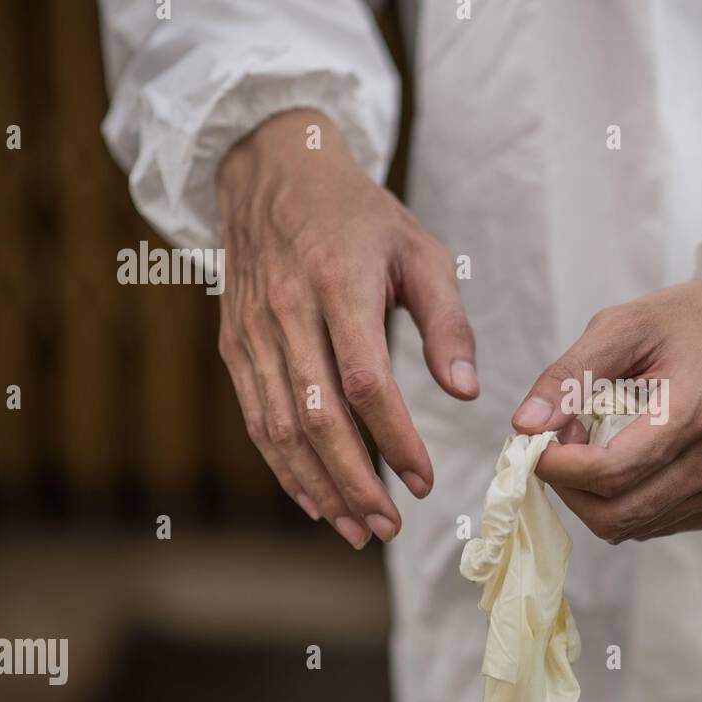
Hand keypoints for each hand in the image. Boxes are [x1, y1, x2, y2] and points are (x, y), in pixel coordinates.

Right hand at [216, 109, 477, 547]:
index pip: (365, 382)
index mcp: (338, 284)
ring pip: (279, 428)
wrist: (274, 172)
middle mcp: (286, 312)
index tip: (424, 481)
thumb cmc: (360, 217)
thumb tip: (466, 393)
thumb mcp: (420, 252)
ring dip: (317, 486)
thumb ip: (448, 324)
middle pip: (316, 417)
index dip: (394, 439)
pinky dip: (282, 466)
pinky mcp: (234, 344)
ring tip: (356, 529)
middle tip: (389, 527)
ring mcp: (252, 331)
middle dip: (354, 483)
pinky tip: (314, 499)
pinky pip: (256, 417)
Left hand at [511, 269, 701, 541]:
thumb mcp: (625, 326)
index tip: (534, 443)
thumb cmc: (691, 321)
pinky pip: (655, 525)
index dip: (559, 467)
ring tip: (589, 448)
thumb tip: (524, 425)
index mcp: (695, 411)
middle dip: (569, 488)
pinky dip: (624, 503)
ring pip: (632, 527)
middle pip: (616, 514)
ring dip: (593, 497)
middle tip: (557, 446)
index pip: (611, 472)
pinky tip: (623, 462)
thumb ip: (570, 375)